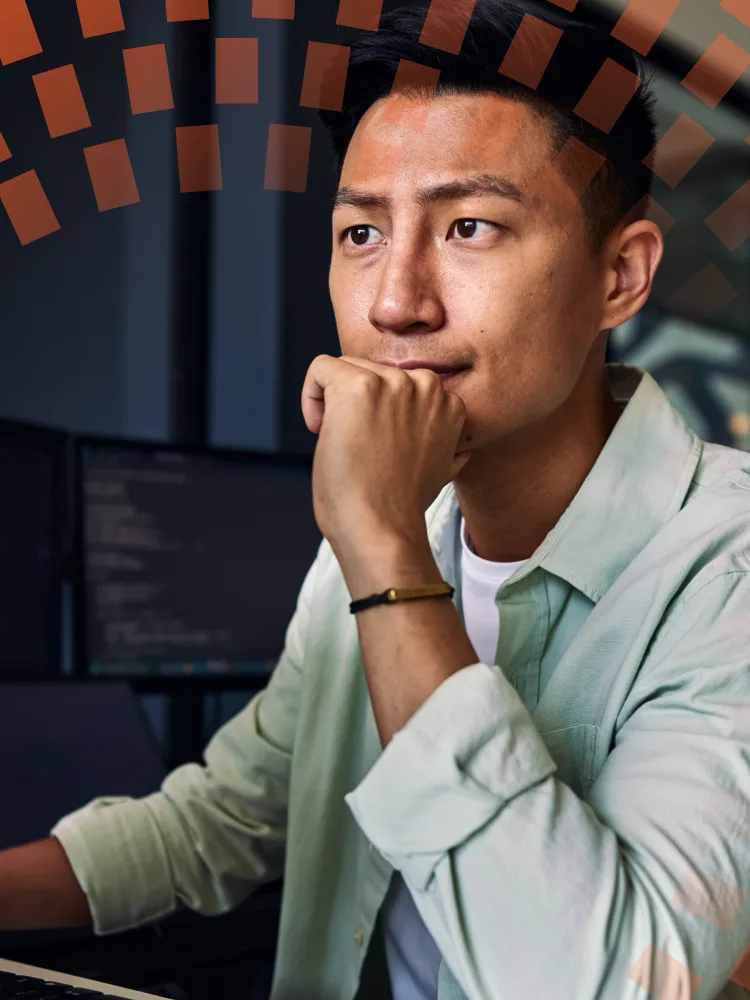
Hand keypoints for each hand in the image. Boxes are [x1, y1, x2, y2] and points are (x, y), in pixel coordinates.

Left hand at [301, 355, 470, 557]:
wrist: (383, 528)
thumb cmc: (402, 507)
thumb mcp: (440, 471)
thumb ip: (445, 446)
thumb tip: (456, 449)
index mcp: (449, 403)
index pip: (401, 385)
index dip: (381, 415)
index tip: (378, 448)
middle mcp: (425, 385)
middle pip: (373, 372)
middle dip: (358, 408)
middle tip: (359, 449)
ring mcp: (392, 383)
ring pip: (347, 369)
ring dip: (335, 404)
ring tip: (344, 444)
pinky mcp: (357, 386)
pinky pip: (320, 368)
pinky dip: (311, 395)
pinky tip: (321, 430)